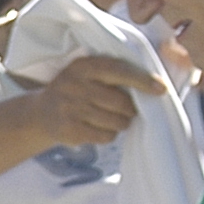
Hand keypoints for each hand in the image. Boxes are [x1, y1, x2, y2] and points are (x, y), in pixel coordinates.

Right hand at [29, 55, 161, 147]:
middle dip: (132, 109)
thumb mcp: (89, 73)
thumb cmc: (79, 90)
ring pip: (116, 122)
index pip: (119, 71)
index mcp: (83, 66)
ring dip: (122, 123)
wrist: (41, 113)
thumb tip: (156, 86)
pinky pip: (106, 136)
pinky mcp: (69, 130)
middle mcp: (74, 85)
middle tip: (130, 110)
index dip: (142, 80)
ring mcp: (69, 108)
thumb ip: (117, 73)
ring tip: (113, 118)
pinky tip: (100, 127)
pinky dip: (110, 134)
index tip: (162, 89)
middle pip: (121, 102)